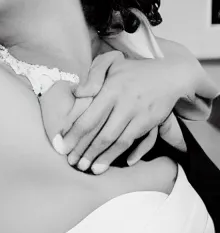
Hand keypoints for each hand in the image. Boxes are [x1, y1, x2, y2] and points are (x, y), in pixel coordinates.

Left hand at [50, 51, 185, 173]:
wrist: (169, 75)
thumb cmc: (132, 70)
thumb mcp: (110, 62)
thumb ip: (93, 75)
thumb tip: (78, 93)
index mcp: (110, 89)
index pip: (89, 117)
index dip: (74, 135)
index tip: (62, 147)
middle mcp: (124, 103)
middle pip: (102, 134)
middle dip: (85, 151)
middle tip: (73, 164)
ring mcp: (138, 114)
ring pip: (119, 141)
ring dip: (104, 158)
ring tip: (90, 169)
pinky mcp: (151, 122)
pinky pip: (139, 142)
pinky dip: (130, 154)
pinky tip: (122, 164)